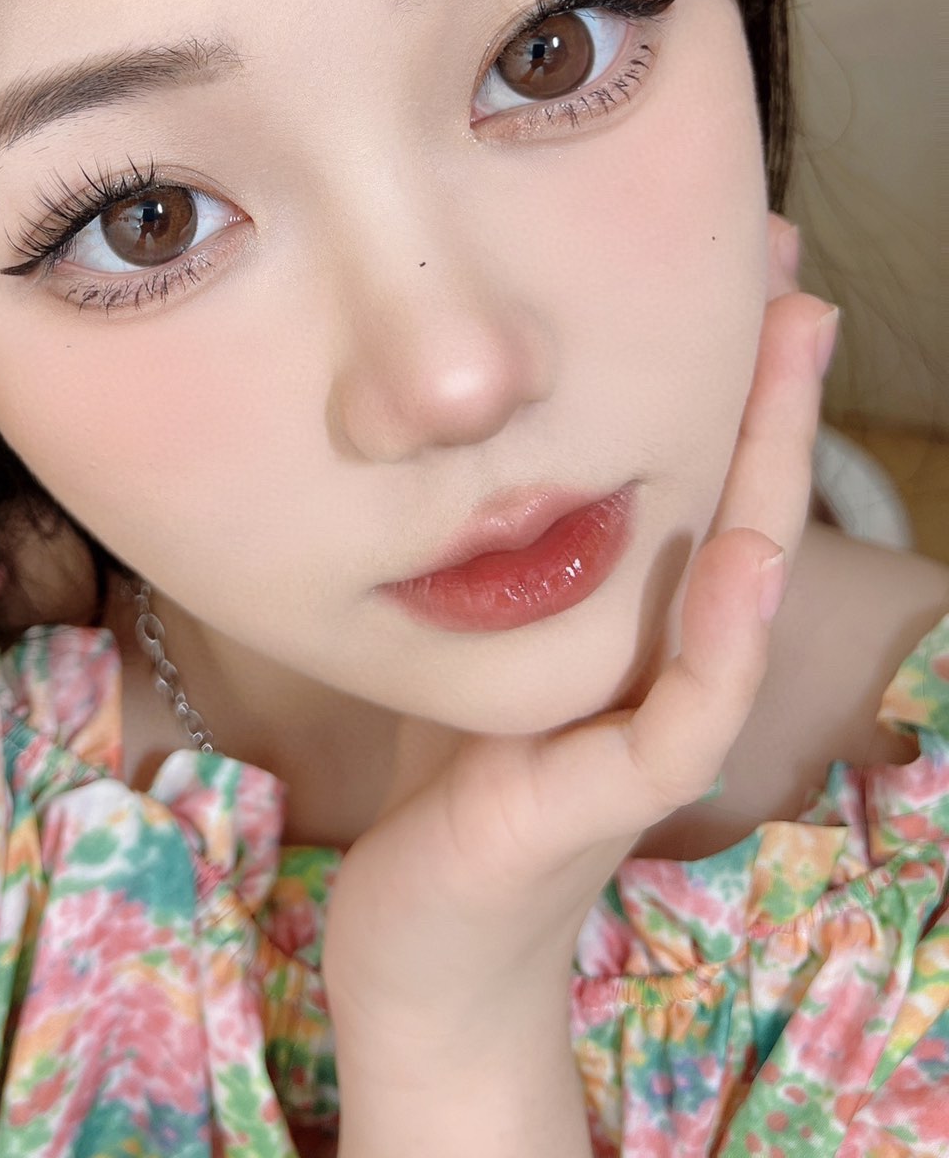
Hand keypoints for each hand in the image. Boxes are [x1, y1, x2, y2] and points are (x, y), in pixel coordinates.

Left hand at [322, 212, 837, 1071]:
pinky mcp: (614, 794)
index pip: (692, 477)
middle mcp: (658, 660)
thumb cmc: (444, 790)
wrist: (422, 949)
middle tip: (789, 269)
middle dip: (764, 386)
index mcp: (630, 621)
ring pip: (738, 580)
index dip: (719, 379)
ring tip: (794, 347)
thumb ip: (497, 560)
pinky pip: (687, 705)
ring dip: (770, 463)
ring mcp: (649, 726)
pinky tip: (745, 541)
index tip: (735, 267)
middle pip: (735, 502)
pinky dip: (724, 625)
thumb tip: (468, 440)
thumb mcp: (474, 642)